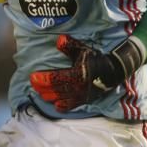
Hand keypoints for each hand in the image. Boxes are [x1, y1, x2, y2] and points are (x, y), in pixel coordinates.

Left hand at [29, 35, 143, 111]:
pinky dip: (62, 106)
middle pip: (55, 89)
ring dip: (49, 96)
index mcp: (77, 74)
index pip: (55, 78)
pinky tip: (55, 105)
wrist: (113, 71)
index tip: (33, 76)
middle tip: (33, 84)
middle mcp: (78, 87)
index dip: (43, 78)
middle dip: (42, 87)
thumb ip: (69, 45)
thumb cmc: (95, 59)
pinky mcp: (85, 100)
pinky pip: (71, 106)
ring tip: (40, 92)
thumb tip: (58, 40)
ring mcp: (81, 95)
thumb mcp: (82, 50)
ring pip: (61, 98)